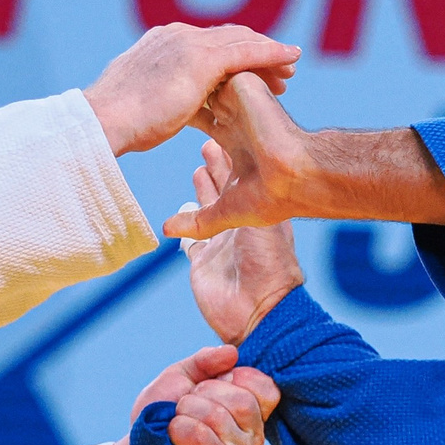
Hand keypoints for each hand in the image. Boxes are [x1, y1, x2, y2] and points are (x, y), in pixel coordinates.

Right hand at [84, 24, 299, 156]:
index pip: (207, 43)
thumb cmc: (116, 122)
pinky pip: (247, 52)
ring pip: (241, 42)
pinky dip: (272, 54)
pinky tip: (291, 59)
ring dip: (269, 54)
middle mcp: (177, 36)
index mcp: (162, 43)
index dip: (233, 55)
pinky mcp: (201, 60)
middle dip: (256, 52)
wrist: (102, 121)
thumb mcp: (144, 102)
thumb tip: (171, 108)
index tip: (251, 72)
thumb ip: (163, 96)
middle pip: (228, 38)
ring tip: (291, 69)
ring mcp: (188, 44)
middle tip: (281, 70)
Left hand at [109, 344, 280, 444]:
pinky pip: (201, 436)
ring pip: (218, 416)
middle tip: (185, 407)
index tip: (206, 387)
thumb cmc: (164, 415)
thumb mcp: (182, 376)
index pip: (265, 386)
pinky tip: (173, 436)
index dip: (231, 377)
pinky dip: (179, 429)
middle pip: (242, 399)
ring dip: (185, 412)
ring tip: (176, 422)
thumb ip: (206, 360)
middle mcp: (254, 433)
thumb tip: (233, 353)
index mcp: (253, 409)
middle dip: (202, 394)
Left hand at [161, 71, 315, 238]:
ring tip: (157, 67)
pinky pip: (221, 64)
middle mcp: (239, 116)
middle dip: (181, 87)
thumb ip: (198, 222)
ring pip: (209, 76)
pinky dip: (206, 63)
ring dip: (188, 73)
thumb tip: (166, 231)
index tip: (154, 113)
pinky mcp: (247, 84)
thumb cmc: (270, 197)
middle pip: (204, 92)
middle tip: (152, 81)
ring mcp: (243, 99)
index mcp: (235, 137)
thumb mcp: (226, 211)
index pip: (203, 117)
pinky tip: (174, 63)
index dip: (180, 112)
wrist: (293, 178)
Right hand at [182, 140, 305, 342]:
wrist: (257, 311)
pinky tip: (176, 215)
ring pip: (207, 209)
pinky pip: (188, 238)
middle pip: (225, 187)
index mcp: (260, 211)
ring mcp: (221, 242)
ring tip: (199, 168)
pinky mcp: (202, 261)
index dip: (235, 155)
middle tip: (207, 138)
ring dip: (203, 190)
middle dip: (217, 165)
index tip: (226, 133)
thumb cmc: (268, 264)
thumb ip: (249, 192)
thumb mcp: (264, 220)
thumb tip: (242, 161)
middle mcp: (242, 224)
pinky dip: (181, 226)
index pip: (245, 175)